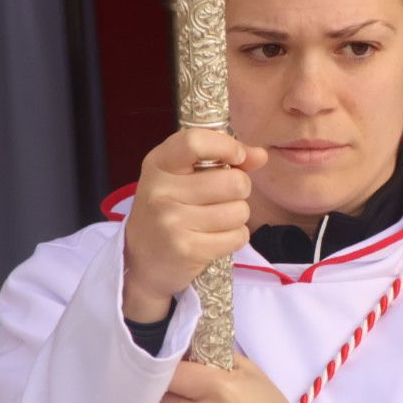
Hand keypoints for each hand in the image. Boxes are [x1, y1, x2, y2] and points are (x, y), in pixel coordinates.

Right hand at [123, 128, 267, 322]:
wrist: (141, 261)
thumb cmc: (169, 210)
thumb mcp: (182, 177)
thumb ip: (221, 159)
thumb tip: (260, 155)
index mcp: (159, 164)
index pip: (195, 141)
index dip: (227, 146)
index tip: (237, 157)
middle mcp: (161, 191)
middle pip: (233, 181)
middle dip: (240, 190)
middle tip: (224, 198)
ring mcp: (172, 222)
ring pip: (239, 211)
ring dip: (237, 217)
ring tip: (217, 220)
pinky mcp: (187, 250)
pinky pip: (237, 236)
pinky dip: (235, 238)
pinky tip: (216, 238)